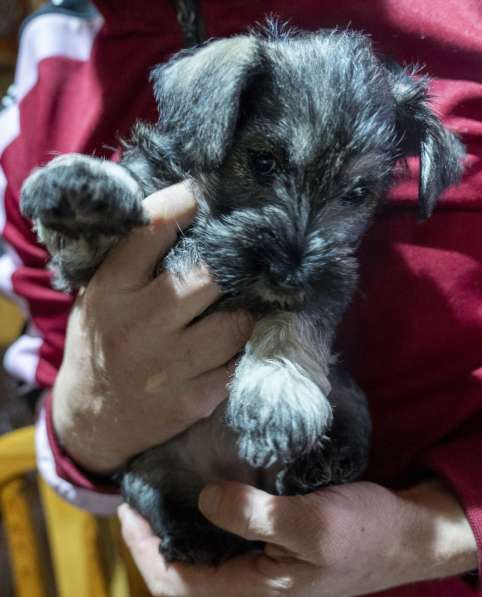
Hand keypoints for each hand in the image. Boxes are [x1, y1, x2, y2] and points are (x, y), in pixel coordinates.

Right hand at [52, 182, 252, 472]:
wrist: (90, 419)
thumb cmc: (100, 342)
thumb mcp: (99, 296)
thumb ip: (129, 261)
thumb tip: (180, 210)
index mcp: (111, 291)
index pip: (151, 232)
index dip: (183, 203)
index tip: (204, 193)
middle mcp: (138, 325)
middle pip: (207, 277)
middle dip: (232, 264)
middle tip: (249, 255)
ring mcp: (167, 366)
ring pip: (234, 325)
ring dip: (247, 311)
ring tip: (249, 302)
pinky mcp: (191, 401)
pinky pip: (237, 365)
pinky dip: (244, 351)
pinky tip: (242, 342)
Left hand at [118, 480, 476, 596]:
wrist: (406, 534)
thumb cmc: (364, 532)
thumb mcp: (312, 526)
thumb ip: (256, 517)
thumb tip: (203, 500)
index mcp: (256, 586)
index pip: (180, 582)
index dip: (145, 550)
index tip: (128, 511)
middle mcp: (254, 580)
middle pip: (185, 572)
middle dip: (153, 541)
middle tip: (138, 500)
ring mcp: (265, 562)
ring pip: (204, 553)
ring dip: (177, 528)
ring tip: (161, 493)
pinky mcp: (276, 543)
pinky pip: (228, 536)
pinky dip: (207, 516)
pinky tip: (205, 489)